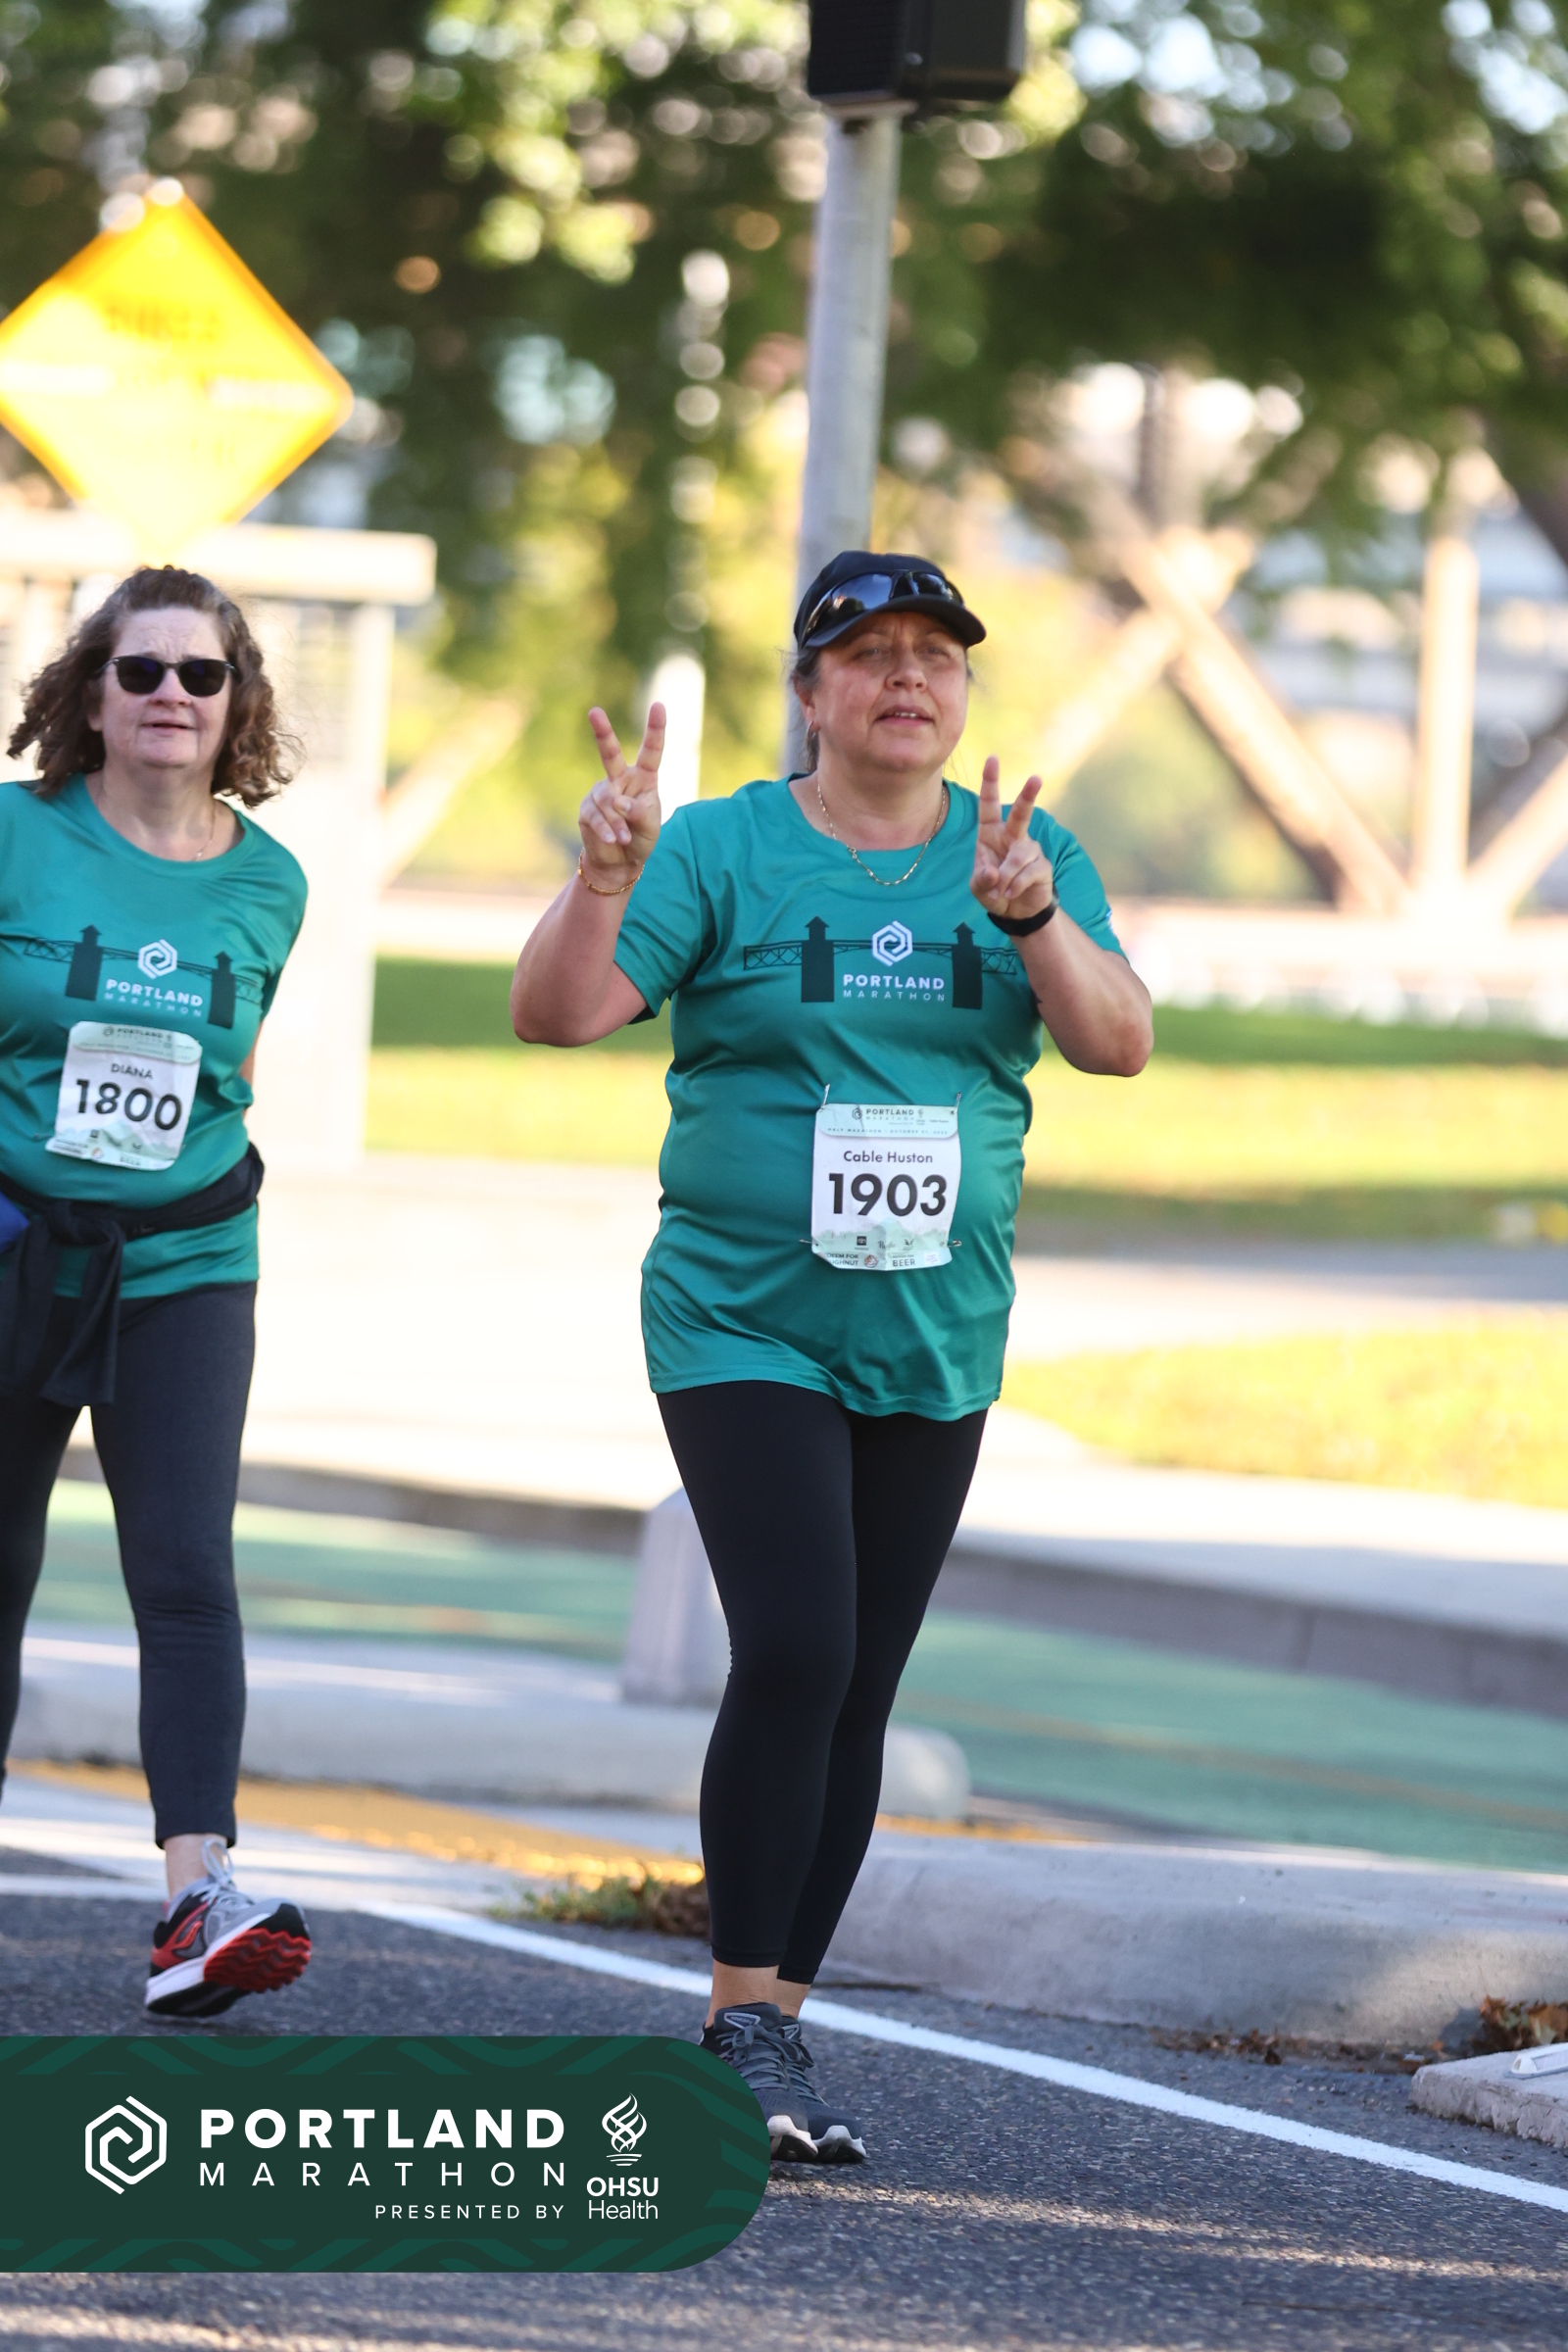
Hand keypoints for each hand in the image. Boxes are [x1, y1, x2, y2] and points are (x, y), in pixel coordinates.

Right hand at [579, 702, 664, 882]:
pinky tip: (613, 840)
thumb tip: (619, 802)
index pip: (651, 752)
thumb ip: (641, 813)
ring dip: (619, 823)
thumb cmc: (640, 838)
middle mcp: (620, 779)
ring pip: (608, 801)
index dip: (655, 729)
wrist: (618, 861)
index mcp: (643, 778)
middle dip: (602, 732)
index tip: (658, 705)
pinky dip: (607, 829)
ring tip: (625, 839)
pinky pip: (596, 815)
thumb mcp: (650, 828)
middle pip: (610, 754)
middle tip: (594, 711)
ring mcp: (601, 792)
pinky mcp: (586, 808)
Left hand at [970, 758, 1054, 920]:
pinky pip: (1028, 873)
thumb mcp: (978, 889)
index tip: (992, 759)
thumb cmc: (993, 890)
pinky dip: (1015, 886)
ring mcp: (1030, 850)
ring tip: (1002, 890)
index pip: (989, 805)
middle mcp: (1012, 836)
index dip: (990, 782)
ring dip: (1006, 877)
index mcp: (991, 834)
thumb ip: (981, 881)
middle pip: (1021, 814)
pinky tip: (1011, 893)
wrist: (1015, 911)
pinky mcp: (1042, 866)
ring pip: (1019, 857)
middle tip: (1036, 778)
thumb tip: (994, 872)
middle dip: (1028, 796)